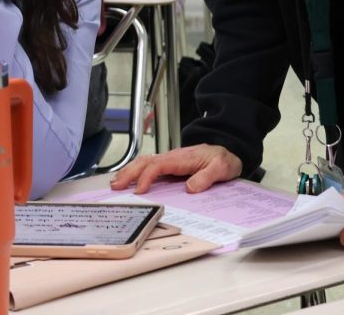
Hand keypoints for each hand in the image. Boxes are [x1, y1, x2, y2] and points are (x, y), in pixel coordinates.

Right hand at [109, 144, 241, 194]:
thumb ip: (206, 177)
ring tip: (116, 183)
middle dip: (129, 173)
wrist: (227, 152)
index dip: (147, 177)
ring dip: (129, 171)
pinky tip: (129, 178)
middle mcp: (172, 157)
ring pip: (144, 162)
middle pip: (145, 161)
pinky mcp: (170, 164)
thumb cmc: (223, 160)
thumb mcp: (221, 169)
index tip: (140, 190)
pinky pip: (149, 166)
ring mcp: (170, 160)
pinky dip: (136, 171)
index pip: (158, 165)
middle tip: (116, 186)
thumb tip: (190, 188)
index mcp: (182, 158)